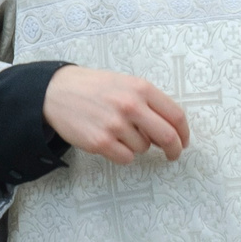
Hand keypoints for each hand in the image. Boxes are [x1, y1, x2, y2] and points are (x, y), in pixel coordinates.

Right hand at [43, 66, 189, 163]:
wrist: (56, 91)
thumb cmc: (95, 88)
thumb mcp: (126, 84)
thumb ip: (150, 102)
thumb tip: (172, 129)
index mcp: (142, 88)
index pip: (176, 116)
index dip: (184, 133)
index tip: (184, 141)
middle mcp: (131, 105)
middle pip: (167, 136)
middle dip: (174, 149)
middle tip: (172, 154)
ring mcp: (115, 125)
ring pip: (144, 148)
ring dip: (138, 145)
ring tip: (119, 131)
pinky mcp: (100, 142)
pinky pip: (126, 157)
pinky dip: (123, 154)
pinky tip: (111, 141)